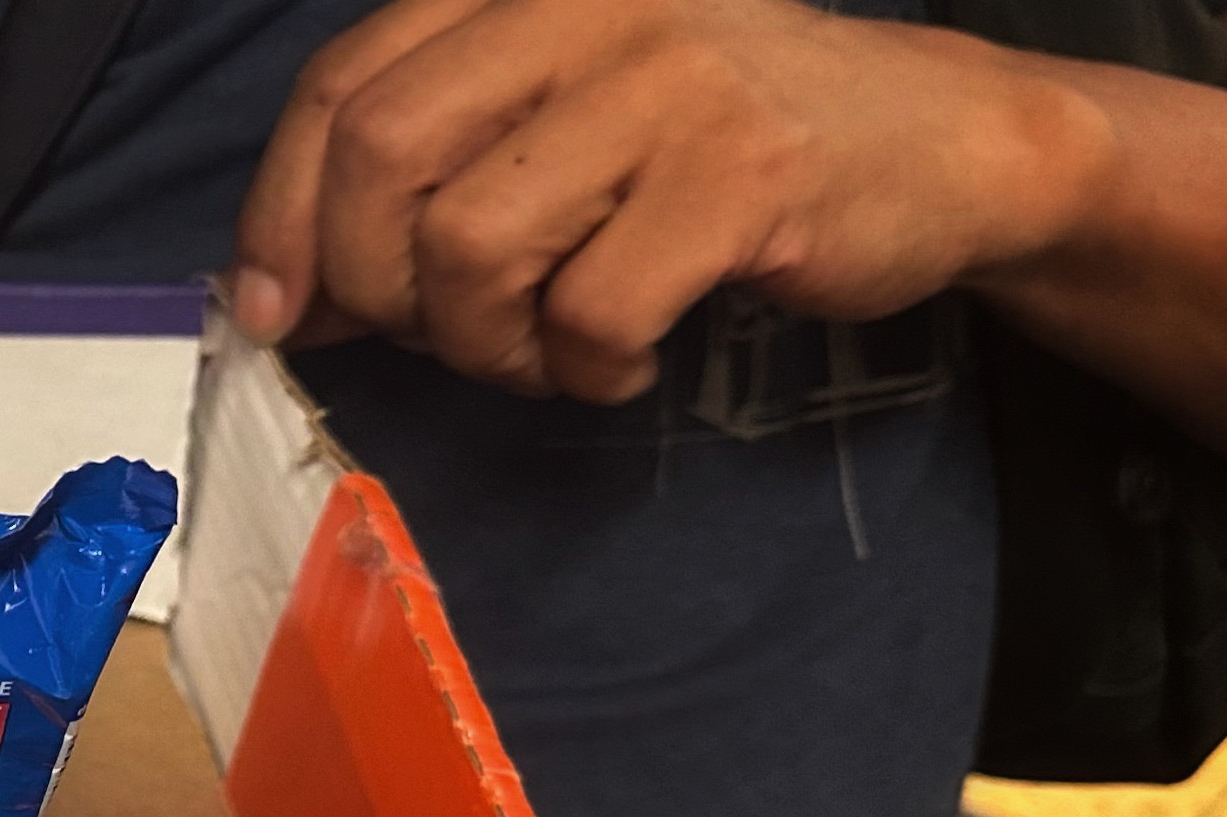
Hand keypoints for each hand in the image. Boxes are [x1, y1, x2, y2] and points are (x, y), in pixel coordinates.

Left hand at [231, 0, 1113, 401]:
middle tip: (442, 339)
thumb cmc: (720, 143)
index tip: (281, 311)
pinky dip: (585, 370)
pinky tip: (623, 360)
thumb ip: (432, 170)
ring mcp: (667, 79)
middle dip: (379, 287)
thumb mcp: (563, 117)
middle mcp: (585, 6)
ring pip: (470, 246)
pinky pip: (588, 312)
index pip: (343, 87)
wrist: (945, 143)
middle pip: (384, 162)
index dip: (281, 212)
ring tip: (546, 352)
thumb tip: (290, 291)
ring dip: (485, 344)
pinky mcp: (738, 171)